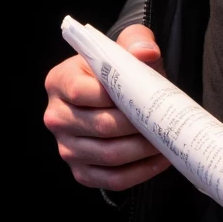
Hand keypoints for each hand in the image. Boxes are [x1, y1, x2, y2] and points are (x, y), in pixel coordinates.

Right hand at [43, 24, 172, 190]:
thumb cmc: (119, 68)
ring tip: (166, 140)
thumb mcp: (126, 45)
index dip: (115, 96)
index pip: (82, 91)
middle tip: (163, 122)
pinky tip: (160, 160)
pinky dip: (139, 173)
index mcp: (60, 81)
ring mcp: (66, 147)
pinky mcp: (81, 171)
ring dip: (141, 151)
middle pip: (100, 126)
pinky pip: (111, 180)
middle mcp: (56, 116)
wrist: (116, 91)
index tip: (143, 96)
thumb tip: (147, 52)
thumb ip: (136, 41)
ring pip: (108, 156)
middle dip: (137, 126)